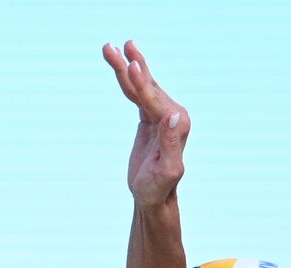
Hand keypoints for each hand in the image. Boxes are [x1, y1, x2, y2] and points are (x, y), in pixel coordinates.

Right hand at [102, 40, 189, 210]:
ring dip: (126, 66)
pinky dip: (127, 79)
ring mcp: (162, 114)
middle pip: (147, 87)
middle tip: (112, 47)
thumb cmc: (159, 189)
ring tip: (111, 47)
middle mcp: (174, 115)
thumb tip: (175, 116)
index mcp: (178, 125)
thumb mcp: (167, 171)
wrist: (153, 197)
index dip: (141, 83)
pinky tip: (122, 64)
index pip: (155, 100)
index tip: (131, 65)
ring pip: (141, 87)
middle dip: (129, 66)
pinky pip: (137, 94)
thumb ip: (172, 144)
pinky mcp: (150, 118)